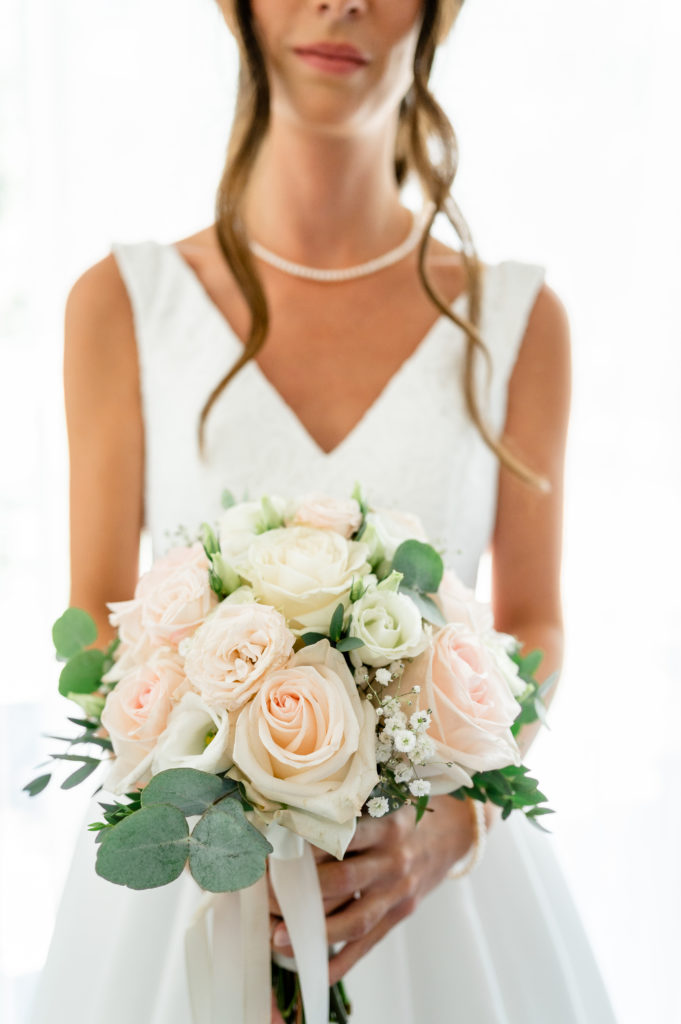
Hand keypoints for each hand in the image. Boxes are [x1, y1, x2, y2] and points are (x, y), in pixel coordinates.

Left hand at [269, 795, 477, 984]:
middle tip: (266, 899)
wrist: (453, 832)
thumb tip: (290, 824)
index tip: (269, 856)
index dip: (302, 849)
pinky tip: (313, 969)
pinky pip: (367, 945)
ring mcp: (398, 891)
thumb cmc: (404, 814)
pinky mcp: (400, 914)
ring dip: (314, 933)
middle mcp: (393, 860)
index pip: (338, 839)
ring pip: (353, 920)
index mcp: (385, 825)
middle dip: (300, 894)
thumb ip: (348, 812)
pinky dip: (340, 962)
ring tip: (279, 939)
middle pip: (341, 881)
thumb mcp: (383, 801)